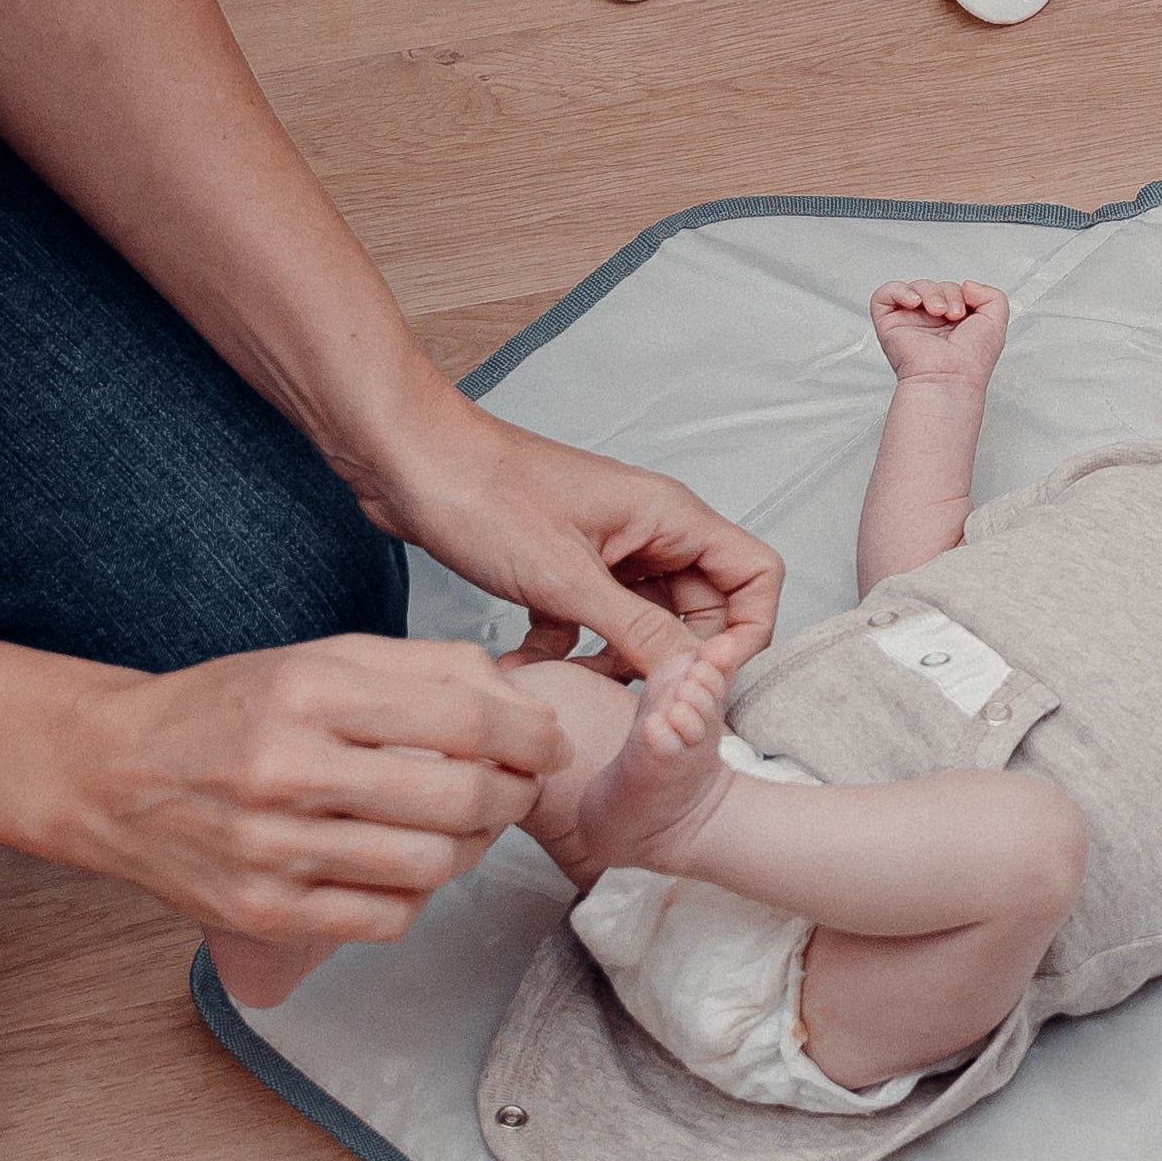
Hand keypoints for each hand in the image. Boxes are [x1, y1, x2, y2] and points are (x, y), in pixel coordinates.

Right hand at [42, 635, 557, 952]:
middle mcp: (288, 770)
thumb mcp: (319, 658)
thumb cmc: (229, 709)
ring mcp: (273, 850)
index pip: (463, 718)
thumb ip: (425, 669)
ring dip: (474, 847)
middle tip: (520, 786)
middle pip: (459, 797)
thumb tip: (522, 702)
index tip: (549, 744)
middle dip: (514, 794)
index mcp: (308, 693)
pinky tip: (409, 864)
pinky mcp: (264, 911)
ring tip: (470, 826)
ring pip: (432, 865)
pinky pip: (386, 918)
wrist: (113, 774)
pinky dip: (419, 895)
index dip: (530, 736)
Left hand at [366, 413, 779, 679]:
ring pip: (646, 622)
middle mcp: (648, 532)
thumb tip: (694, 681)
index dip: (745, 632)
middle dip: (678, 659)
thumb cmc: (482, 493)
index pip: (755, 575)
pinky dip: (568, 650)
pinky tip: (528, 663)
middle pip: (704, 608)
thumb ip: (638, 630)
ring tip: (582, 686)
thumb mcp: (565, 577)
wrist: (406, 460)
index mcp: (668, 517)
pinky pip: (592, 623)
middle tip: (641, 700)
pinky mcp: (564, 568)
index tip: (703, 677)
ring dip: (621, 661)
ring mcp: (606, 550)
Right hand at [872, 278, 1009, 384]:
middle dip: (948, 293)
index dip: (962, 293)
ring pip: (915, 287)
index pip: (954, 290)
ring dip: (929, 292)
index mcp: (954, 323)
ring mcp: (909, 322)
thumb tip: (967, 285)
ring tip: (937, 311)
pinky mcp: (889, 324)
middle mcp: (931, 323)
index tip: (966, 311)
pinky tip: (914, 302)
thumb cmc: (971, 362)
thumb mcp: (997, 321)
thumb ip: (991, 294)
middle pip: (936, 286)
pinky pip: (885, 294)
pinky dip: (900, 290)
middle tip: (953, 314)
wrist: (951, 378)